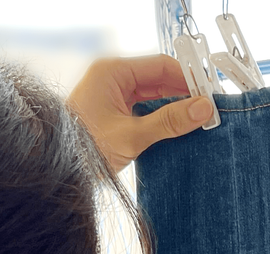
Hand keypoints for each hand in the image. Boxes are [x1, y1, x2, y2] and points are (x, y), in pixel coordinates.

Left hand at [68, 56, 215, 172]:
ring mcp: (113, 97)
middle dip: (185, 96)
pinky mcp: (115, 115)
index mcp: (112, 72)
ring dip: (176, 109)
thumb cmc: (83, 149)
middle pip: (160, 81)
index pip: (161, 66)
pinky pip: (146, 111)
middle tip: (209, 112)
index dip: (188, 79)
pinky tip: (180, 131)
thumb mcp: (131, 135)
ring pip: (155, 97)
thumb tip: (203, 109)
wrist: (59, 172)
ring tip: (199, 122)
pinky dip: (163, 120)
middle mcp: (113, 80)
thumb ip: (169, 121)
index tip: (209, 95)